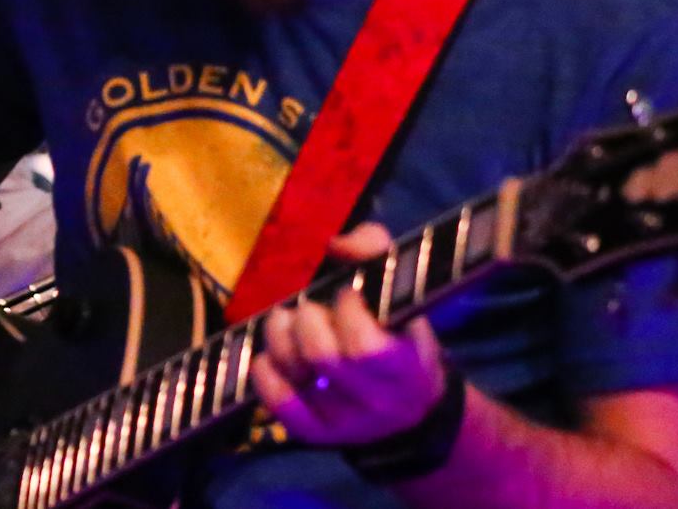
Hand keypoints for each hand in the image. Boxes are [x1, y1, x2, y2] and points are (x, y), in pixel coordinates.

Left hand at [249, 223, 449, 446]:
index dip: (346, 308)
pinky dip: (265, 372)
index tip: (348, 292)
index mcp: (407, 364)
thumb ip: (373, 250)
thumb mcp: (403, 291)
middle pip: (321, 356)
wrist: (411, 411)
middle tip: (312, 307)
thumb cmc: (401, 335)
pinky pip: (278, 404)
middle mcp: (378, 399)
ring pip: (295, 372)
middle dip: (307, 318)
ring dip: (280, 336)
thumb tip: (334, 243)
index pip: (365, 345)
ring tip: (287, 321)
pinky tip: (270, 355)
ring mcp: (344, 420)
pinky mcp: (316, 433)